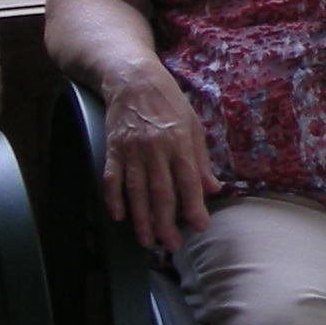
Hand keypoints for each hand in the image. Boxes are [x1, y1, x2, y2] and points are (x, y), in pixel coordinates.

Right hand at [101, 66, 218, 251]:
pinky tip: (119, 216)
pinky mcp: (112, 149)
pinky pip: (111, 178)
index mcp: (179, 142)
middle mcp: (155, 148)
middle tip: (170, 245)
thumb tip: (213, 189)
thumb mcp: (193, 125)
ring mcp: (131, 150)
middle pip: (161, 192)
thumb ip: (202, 160)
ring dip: (141, 219)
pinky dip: (113, 198)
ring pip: (136, 191)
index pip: (188, 181)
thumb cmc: (169, 102)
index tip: (199, 226)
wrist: (133, 79)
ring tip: (146, 240)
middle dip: (166, 222)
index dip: (194, 206)